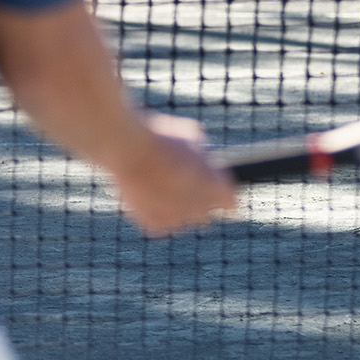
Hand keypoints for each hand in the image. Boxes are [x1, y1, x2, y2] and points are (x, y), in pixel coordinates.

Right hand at [106, 113, 236, 235]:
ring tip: (162, 186)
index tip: (217, 191)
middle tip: (185, 186)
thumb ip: (202, 154)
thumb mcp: (191, 136)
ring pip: (182, 220)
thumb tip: (202, 158)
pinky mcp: (153, 223)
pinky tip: (149, 194)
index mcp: (216, 187)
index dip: (224, 196)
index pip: (231, 202)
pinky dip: (155, 211)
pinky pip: (160, 222)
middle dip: (198, 203)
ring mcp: (176, 218)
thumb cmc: (161, 138)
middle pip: (205, 214)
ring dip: (176, 208)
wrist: (129, 150)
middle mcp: (200, 208)